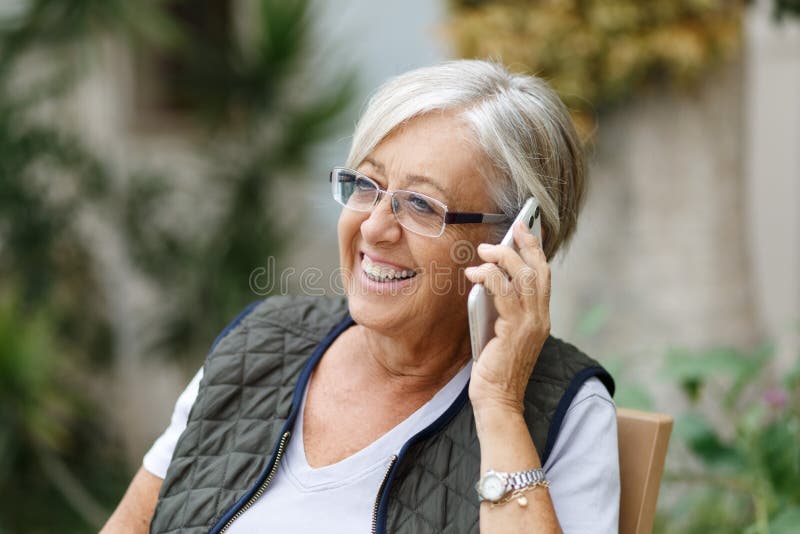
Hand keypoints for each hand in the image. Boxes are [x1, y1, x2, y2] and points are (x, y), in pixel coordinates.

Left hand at [464, 220, 550, 415]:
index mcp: (540, 318)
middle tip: (513, 227)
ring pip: (524, 276)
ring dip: (504, 257)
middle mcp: (541, 318)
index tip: (525, 230)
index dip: (536, 250)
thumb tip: (488, 280)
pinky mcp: (515, 329)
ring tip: (485, 249)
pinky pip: (504, 292)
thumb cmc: (495, 369)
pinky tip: (475, 273)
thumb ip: (502, 309)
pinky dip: (490, 277)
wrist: (498, 401)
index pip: (544, 276)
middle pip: (539, 270)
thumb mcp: (501, 332)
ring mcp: (531, 324)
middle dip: (526, 244)